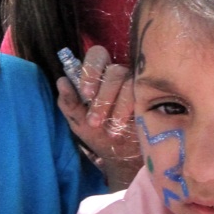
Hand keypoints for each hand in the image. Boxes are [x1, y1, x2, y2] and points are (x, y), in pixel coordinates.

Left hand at [56, 45, 141, 188]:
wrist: (121, 157)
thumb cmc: (98, 135)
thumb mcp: (79, 122)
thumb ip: (69, 103)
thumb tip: (62, 81)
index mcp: (100, 76)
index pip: (97, 55)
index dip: (91, 70)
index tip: (86, 93)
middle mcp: (120, 75)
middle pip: (115, 71)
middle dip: (103, 96)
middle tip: (95, 121)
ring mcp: (138, 84)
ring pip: (130, 82)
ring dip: (118, 106)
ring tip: (111, 129)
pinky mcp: (151, 96)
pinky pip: (144, 93)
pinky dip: (131, 109)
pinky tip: (125, 124)